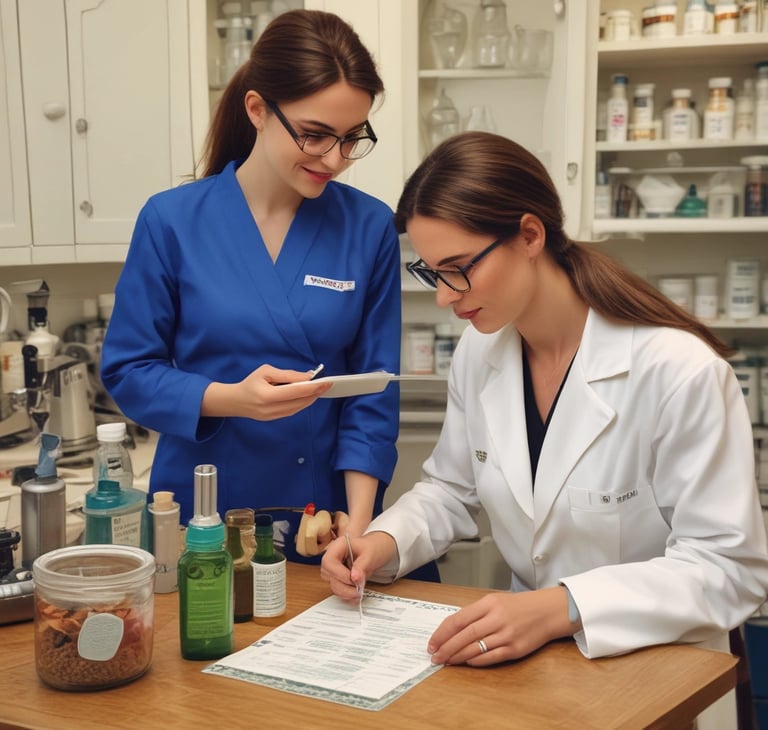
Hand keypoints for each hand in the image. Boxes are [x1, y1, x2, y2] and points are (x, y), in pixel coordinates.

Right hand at [201, 364, 330, 419]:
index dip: (312, 387)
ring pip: (298, 408)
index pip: (295, 392)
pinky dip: (302, 403)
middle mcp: (270, 408)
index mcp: (266, 395)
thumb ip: (288, 375)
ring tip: (320, 389)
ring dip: (310, 399)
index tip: (325, 382)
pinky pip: (293, 411)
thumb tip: (308, 377)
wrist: (235, 401)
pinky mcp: (275, 419)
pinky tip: (308, 396)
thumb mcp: (266, 371)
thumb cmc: (250, 383)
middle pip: (299, 402)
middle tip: (327, 384)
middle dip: (315, 393)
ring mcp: (273, 416)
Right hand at [320, 531, 395, 601]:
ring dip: (346, 592)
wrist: (375, 550)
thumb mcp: (370, 555)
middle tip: (358, 588)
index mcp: (338, 546)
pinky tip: (356, 594)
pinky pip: (338, 590)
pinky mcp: (337, 578)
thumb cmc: (372, 548)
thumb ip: (362, 566)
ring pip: (332, 585)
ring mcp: (334, 569)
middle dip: (344, 586)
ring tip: (359, 592)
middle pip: (328, 575)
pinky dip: (347, 595)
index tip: (353, 578)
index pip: (329, 562)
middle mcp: (333, 557)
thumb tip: (354, 577)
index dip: (339, 573)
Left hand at [427, 586, 573, 665]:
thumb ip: (476, 613)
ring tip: (446, 661)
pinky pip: (491, 657)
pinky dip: (476, 660)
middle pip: (465, 635)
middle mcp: (497, 618)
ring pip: (476, 648)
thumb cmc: (519, 606)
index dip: (442, 633)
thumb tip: (452, 629)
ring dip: (458, 656)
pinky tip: (466, 662)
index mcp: (489, 603)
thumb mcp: (495, 601)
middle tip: (434, 656)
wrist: (548, 611)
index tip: (432, 642)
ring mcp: (506, 634)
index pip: (459, 619)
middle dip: (446, 647)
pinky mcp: (515, 649)